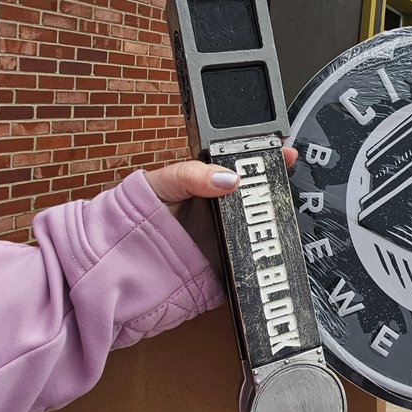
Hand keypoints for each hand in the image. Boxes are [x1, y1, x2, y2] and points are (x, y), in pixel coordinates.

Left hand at [145, 148, 298, 275]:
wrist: (125, 254)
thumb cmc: (139, 209)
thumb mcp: (163, 181)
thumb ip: (192, 174)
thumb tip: (228, 177)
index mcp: (210, 180)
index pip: (245, 164)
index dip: (267, 156)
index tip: (284, 152)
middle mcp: (223, 204)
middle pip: (261, 194)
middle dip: (278, 188)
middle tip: (286, 182)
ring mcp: (229, 232)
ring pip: (262, 225)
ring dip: (274, 221)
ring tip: (280, 214)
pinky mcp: (229, 259)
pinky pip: (253, 256)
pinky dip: (265, 254)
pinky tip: (271, 248)